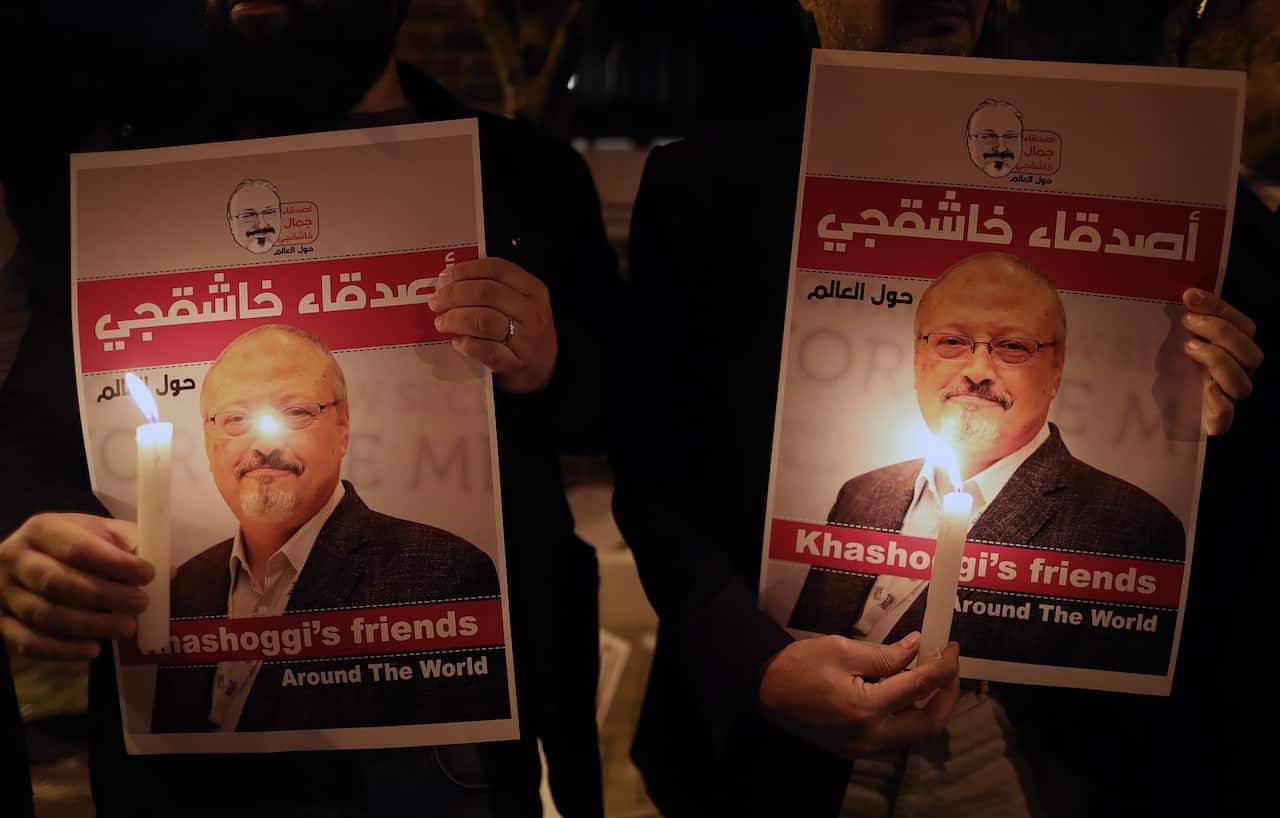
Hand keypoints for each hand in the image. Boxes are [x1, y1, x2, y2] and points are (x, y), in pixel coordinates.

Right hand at [0, 513, 152, 660]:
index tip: (148, 574)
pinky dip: (62, 650)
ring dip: (91, 625)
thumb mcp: (98, 531)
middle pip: (58, 583)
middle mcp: (15, 559)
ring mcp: (4, 594)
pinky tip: (94, 650)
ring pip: (44, 614)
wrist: (24, 559)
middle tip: (141, 604)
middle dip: (105, 596)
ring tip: (128, 628)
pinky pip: (28, 642)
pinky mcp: (1, 624)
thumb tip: (168, 572)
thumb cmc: (70, 543)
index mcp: (42, 530)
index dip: (115, 564)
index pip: (77, 548)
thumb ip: (131, 544)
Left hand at [427, 258, 557, 393]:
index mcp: (532, 289)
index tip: (445, 277)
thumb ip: (493, 288)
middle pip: (486, 292)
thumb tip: (448, 280)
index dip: (466, 270)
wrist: (545, 369)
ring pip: (483, 320)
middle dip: (453, 294)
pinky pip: (487, 351)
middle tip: (436, 302)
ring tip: (442, 322)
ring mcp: (526, 338)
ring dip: (455, 319)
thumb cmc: (523, 331)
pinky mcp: (516, 363)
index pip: (496, 269)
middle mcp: (531, 311)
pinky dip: (467, 345)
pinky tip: (457, 343)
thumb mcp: (519, 302)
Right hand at [758, 632, 959, 757]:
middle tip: (949, 668)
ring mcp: (863, 747)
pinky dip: (909, 714)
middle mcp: (870, 736)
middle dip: (947, 696)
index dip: (943, 667)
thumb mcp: (842, 651)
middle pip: (928, 724)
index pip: (919, 687)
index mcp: (866, 708)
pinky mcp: (855, 748)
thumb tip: (916, 648)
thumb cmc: (799, 665)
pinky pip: (895, 735)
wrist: (765, 689)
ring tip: (931, 677)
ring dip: (930, 707)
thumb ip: (884, 655)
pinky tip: (907, 692)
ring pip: (914, 734)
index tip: (951, 648)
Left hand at [1181, 288, 1263, 434]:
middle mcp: (1238, 374)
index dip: (1220, 308)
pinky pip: (1226, 417)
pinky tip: (1207, 389)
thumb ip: (1186, 323)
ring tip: (1188, 348)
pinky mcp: (1213, 422)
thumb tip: (1186, 296)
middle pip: (1251, 353)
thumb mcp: (1174, 342)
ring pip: (1242, 384)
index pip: (1244, 327)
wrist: (1154, 408)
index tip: (1190, 296)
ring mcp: (1228, 399)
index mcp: (1234, 352)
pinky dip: (1219, 404)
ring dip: (1218, 360)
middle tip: (1188, 322)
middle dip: (1220, 331)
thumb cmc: (1168, 368)